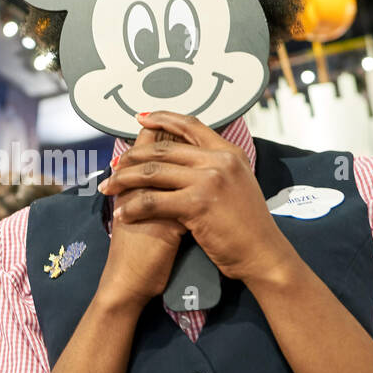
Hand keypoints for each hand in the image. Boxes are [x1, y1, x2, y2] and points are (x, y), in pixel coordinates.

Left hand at [98, 111, 298, 283]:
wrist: (263, 254)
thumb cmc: (248, 227)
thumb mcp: (238, 184)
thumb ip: (217, 167)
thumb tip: (190, 159)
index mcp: (229, 152)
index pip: (190, 125)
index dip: (162, 118)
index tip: (141, 118)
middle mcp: (220, 160)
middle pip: (164, 148)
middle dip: (132, 157)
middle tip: (115, 167)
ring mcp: (209, 180)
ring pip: (152, 172)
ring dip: (124, 180)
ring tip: (109, 188)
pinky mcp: (198, 203)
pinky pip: (153, 201)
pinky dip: (132, 207)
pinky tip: (122, 213)